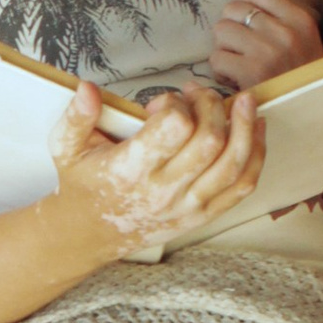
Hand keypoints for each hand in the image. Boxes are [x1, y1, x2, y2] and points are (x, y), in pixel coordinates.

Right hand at [51, 78, 263, 260]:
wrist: (88, 234)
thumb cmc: (82, 183)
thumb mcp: (65, 147)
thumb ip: (75, 116)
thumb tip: (87, 88)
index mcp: (130, 171)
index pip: (174, 128)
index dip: (176, 104)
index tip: (163, 101)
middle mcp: (162, 191)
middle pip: (209, 141)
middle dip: (211, 106)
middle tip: (199, 93)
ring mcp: (187, 206)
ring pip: (233, 164)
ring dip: (245, 127)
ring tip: (245, 101)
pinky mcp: (202, 215)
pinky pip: (241, 186)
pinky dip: (256, 156)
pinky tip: (257, 130)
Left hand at [208, 0, 322, 93]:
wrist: (315, 116)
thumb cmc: (304, 78)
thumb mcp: (306, 40)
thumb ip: (280, 18)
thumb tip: (242, 0)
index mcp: (300, 19)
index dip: (245, 3)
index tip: (251, 23)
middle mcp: (285, 31)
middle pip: (232, 8)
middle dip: (231, 28)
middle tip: (242, 49)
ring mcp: (268, 52)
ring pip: (221, 30)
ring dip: (224, 49)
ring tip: (238, 64)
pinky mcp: (252, 74)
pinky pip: (217, 58)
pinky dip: (221, 71)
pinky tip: (236, 80)